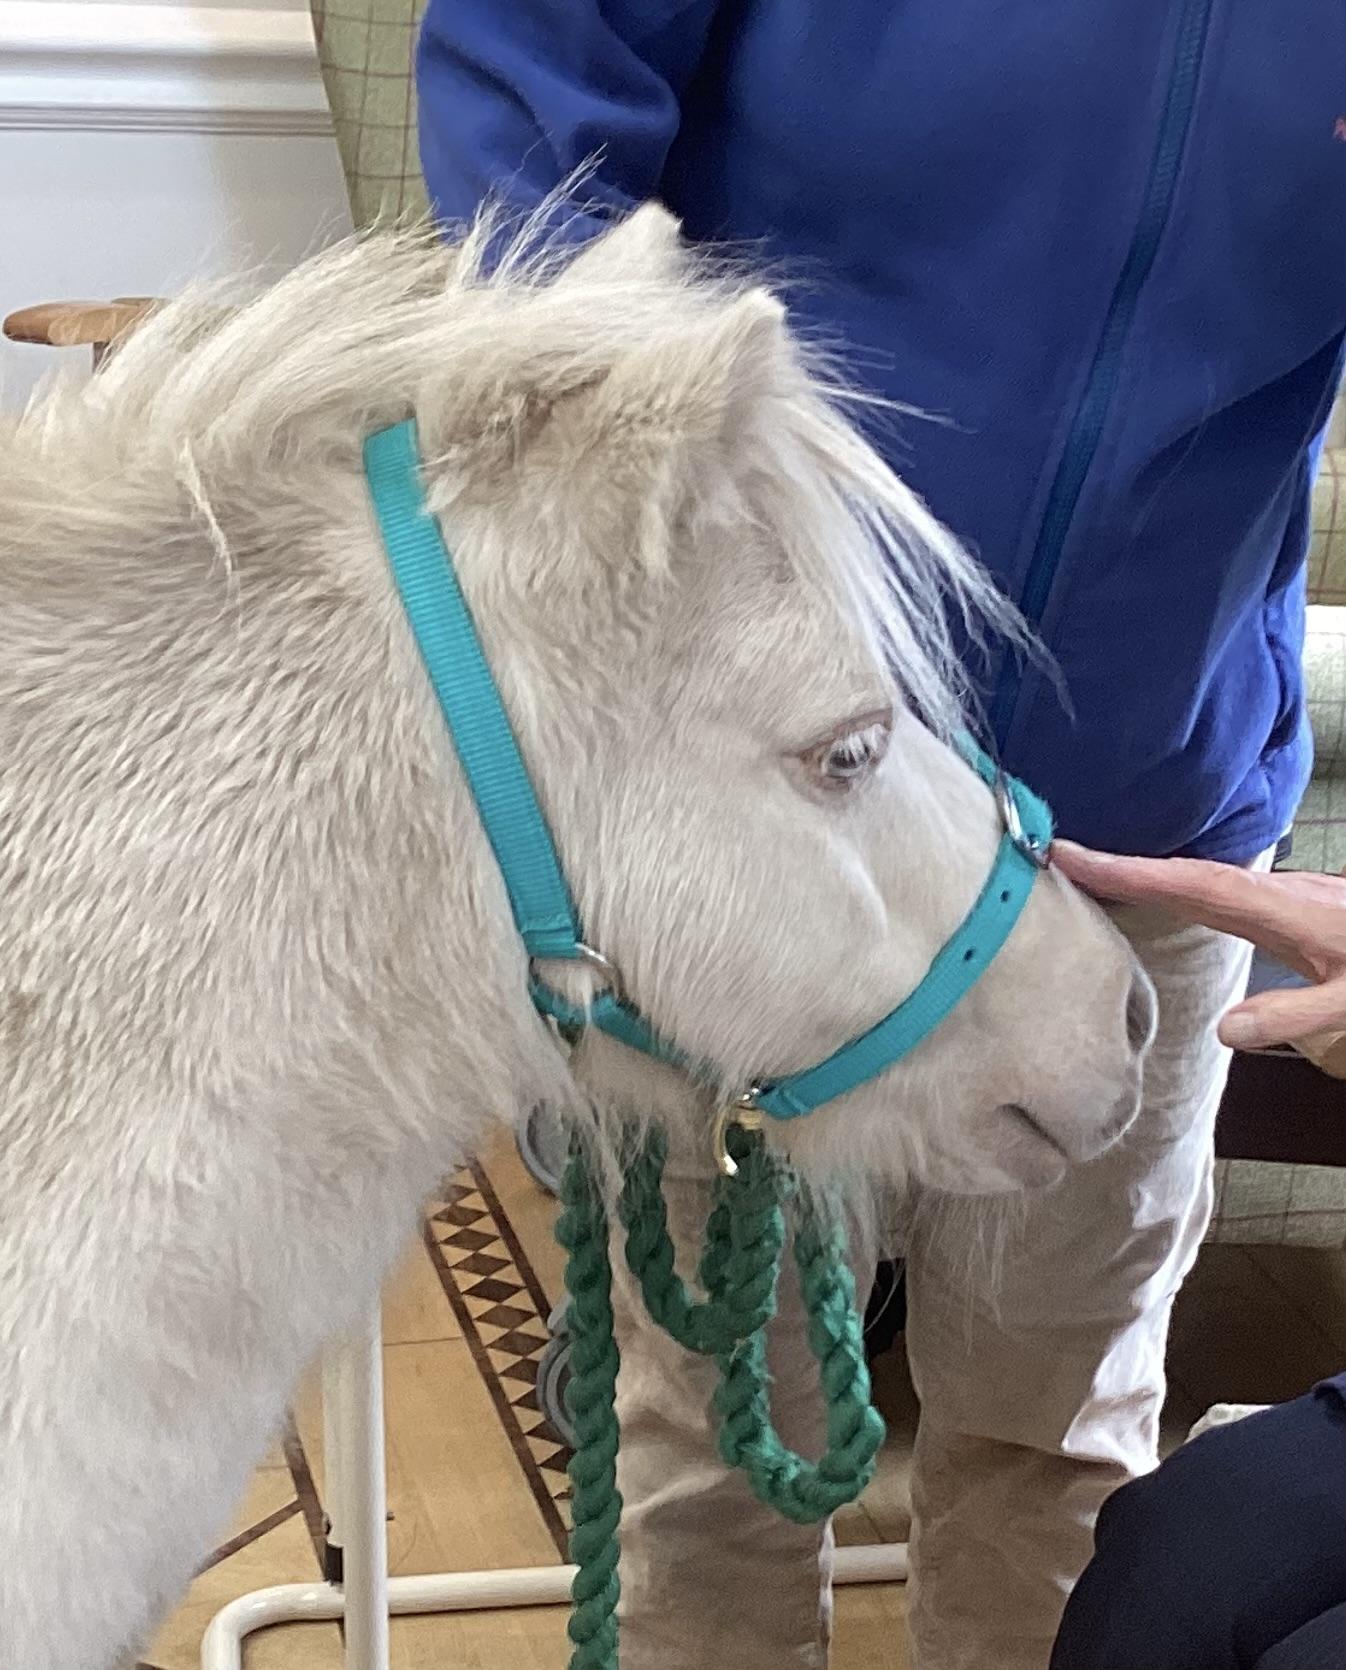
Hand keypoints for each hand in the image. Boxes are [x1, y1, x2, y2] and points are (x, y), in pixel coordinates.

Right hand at [1052, 841, 1345, 1058]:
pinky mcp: (1299, 911)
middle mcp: (1280, 895)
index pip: (1189, 884)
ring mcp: (1290, 900)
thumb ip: (1293, 1013)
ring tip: (1095, 879)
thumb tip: (1221, 1029)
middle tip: (1057, 859)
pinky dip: (1181, 891)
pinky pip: (1223, 894)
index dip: (1127, 871)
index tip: (1068, 856)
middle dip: (1122, 866)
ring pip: (1205, 880)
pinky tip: (1169, 901)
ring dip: (1151, 876)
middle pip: (1186, 874)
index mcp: (1285, 910)